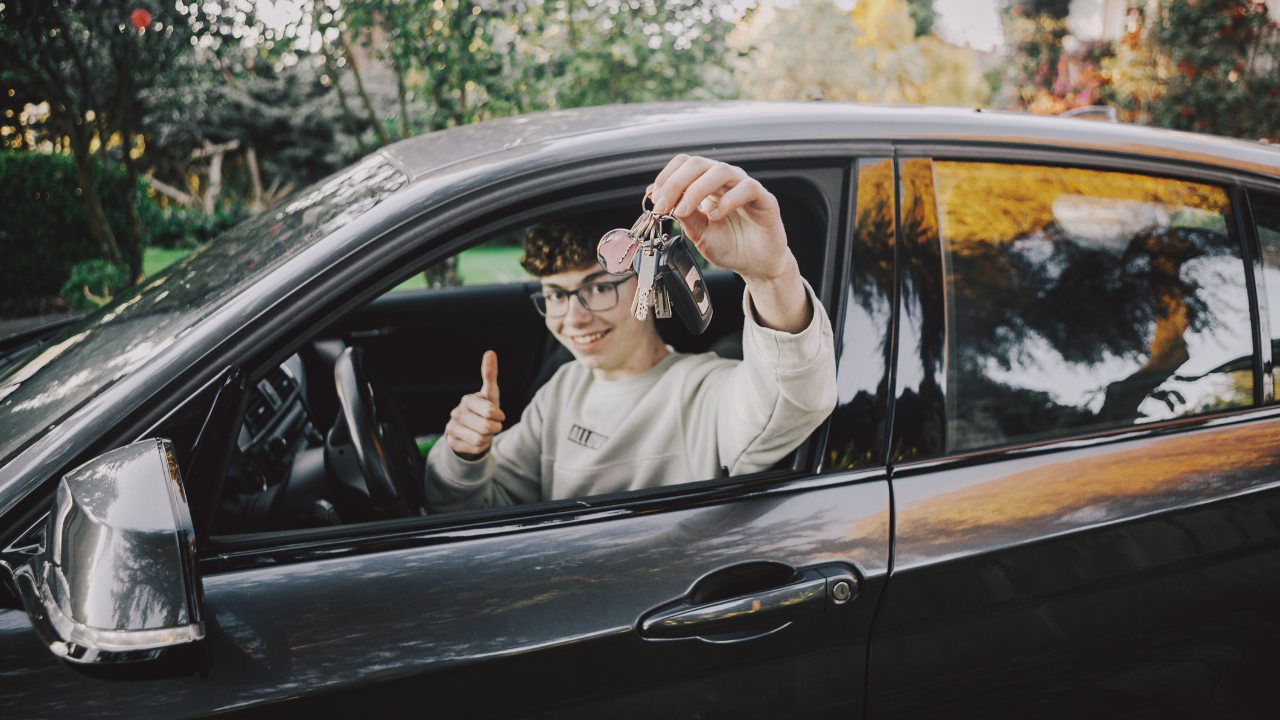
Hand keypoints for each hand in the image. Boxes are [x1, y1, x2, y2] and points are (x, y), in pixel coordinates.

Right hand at [445, 350, 504, 460]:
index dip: (499, 415)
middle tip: (492, 425)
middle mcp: (457, 412)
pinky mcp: (451, 442)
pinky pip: (476, 449)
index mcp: (468, 399)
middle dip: (495, 428)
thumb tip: (490, 352)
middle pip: (486, 427)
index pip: (490, 410)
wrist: (471, 430)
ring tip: (484, 432)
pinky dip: (481, 447)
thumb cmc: (484, 409)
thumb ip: (490, 374)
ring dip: (488, 438)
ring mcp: (451, 427)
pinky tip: (476, 439)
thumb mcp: (491, 394)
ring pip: (481, 439)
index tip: (498, 414)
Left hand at [650, 155, 810, 332]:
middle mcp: (726, 180)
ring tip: (685, 212)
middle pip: (698, 163)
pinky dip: (727, 201)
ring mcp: (745, 186)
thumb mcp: (698, 232)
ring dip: (696, 190)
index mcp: (708, 184)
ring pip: (720, 170)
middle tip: (663, 206)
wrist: (755, 265)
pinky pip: (747, 188)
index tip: (656, 201)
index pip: (685, 164)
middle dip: (675, 183)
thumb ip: (684, 215)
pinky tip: (715, 216)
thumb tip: (662, 199)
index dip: (667, 178)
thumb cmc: (730, 245)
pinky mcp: (765, 199)